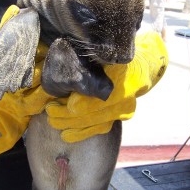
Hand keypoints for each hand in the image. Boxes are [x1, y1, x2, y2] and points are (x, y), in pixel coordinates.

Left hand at [45, 31, 167, 141]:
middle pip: (94, 111)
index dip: (83, 102)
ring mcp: (124, 109)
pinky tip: (66, 134)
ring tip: (53, 121)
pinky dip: (81, 133)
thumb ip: (89, 63)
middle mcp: (125, 96)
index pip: (101, 95)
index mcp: (121, 76)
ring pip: (95, 122)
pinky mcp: (121, 118)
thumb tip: (67, 68)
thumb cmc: (113, 58)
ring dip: (71, 124)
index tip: (64, 102)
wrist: (140, 68)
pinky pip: (100, 129)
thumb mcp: (103, 55)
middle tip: (49, 111)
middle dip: (68, 114)